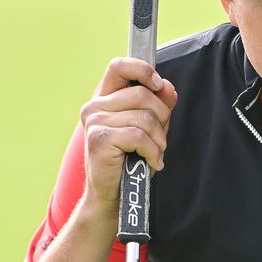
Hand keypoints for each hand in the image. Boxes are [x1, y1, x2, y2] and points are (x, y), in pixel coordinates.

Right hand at [78, 57, 177, 206]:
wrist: (112, 195)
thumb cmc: (129, 160)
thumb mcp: (148, 127)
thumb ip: (157, 105)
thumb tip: (167, 87)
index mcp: (104, 98)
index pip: (119, 66)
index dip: (142, 70)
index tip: (159, 85)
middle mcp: (94, 106)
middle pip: (142, 94)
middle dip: (162, 117)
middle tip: (160, 139)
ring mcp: (94, 122)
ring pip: (144, 117)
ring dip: (159, 140)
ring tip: (155, 153)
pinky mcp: (99, 139)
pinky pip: (139, 136)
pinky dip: (153, 152)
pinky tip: (152, 162)